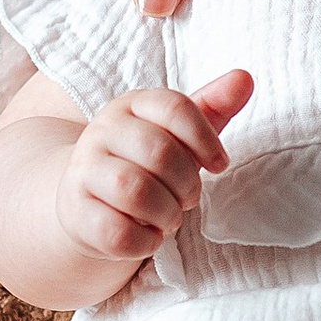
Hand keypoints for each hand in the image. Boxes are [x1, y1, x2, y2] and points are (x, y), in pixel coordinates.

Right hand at [55, 69, 252, 267]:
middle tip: (188, 198)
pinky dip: (145, 242)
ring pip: (135, 191)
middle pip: (160, 152)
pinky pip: (117, 232)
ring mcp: (83, 171)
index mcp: (131, 105)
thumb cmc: (142, 164)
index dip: (206, 139)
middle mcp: (101, 131)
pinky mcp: (75, 212)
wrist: (84, 199)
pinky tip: (148, 236)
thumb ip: (212, 108)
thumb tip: (245, 78)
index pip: (175, 107)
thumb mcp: (176, 134)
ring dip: (166, 214)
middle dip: (187, 184)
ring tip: (169, 218)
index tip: (219, 164)